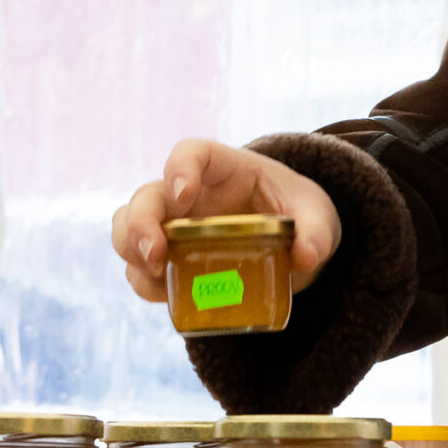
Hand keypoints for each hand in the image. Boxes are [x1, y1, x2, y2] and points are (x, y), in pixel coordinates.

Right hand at [110, 138, 340, 303]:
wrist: (293, 239)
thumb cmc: (299, 212)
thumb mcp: (318, 215)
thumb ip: (317, 231)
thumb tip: (306, 257)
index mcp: (224, 169)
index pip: (191, 153)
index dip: (179, 168)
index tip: (184, 194)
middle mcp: (190, 195)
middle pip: (147, 196)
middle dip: (140, 223)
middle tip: (155, 254)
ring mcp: (175, 227)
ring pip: (129, 228)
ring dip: (131, 251)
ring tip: (155, 274)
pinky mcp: (173, 259)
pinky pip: (142, 269)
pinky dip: (145, 283)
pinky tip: (164, 294)